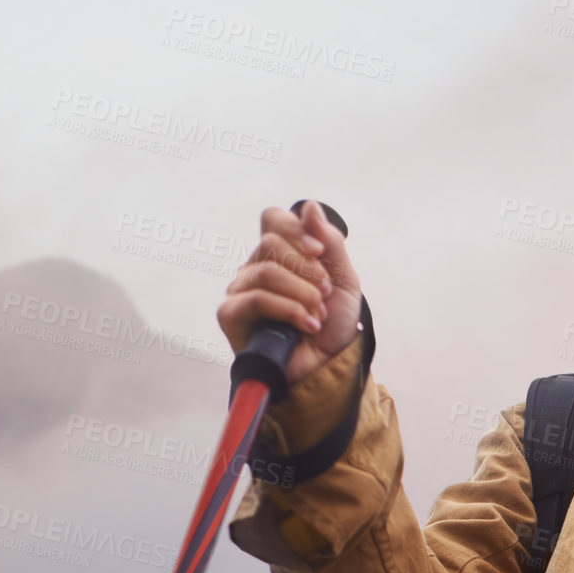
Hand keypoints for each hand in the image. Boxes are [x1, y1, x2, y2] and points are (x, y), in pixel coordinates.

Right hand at [216, 200, 363, 385]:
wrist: (328, 366)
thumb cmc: (332, 324)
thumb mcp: (343, 279)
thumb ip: (330, 242)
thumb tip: (308, 206)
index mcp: (280, 254)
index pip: (273, 219)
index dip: (295, 230)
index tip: (319, 253)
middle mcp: (255, 267)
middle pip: (271, 242)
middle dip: (306, 269)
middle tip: (324, 293)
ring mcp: (240, 290)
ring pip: (267, 271)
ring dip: (302, 293)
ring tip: (317, 315)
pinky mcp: (231, 315)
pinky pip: (257, 298)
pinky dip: (289, 310)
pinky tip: (306, 325)